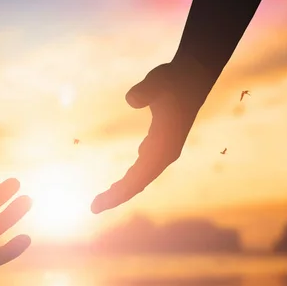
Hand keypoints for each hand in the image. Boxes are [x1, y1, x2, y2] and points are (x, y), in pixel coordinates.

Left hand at [91, 62, 209, 213]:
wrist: (193, 77)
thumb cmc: (173, 79)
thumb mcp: (158, 81)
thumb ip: (145, 90)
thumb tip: (131, 99)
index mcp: (164, 147)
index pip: (138, 178)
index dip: (119, 193)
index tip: (99, 204)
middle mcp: (165, 154)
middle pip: (138, 183)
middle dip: (117, 197)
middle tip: (93, 208)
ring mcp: (164, 150)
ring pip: (141, 177)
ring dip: (123, 190)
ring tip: (102, 200)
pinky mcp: (161, 144)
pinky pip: (143, 169)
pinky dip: (130, 178)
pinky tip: (120, 182)